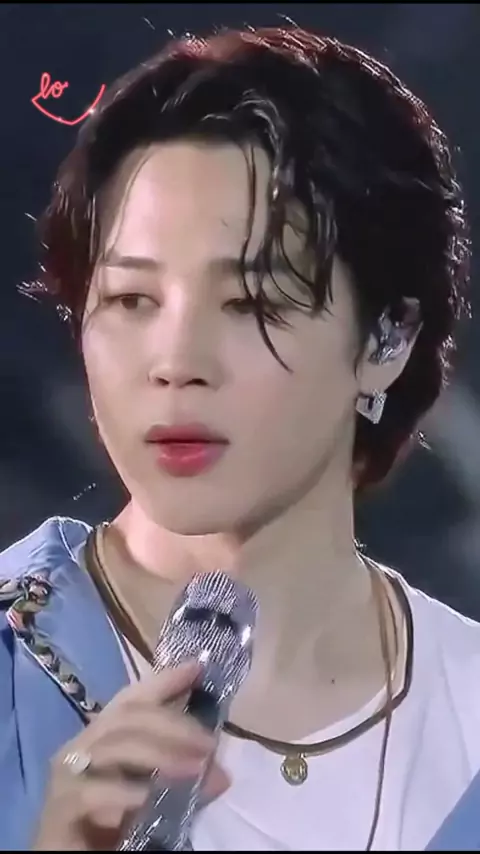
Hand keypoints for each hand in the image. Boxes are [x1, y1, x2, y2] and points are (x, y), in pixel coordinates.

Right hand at [32, 661, 229, 850]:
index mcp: (103, 738)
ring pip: (113, 746)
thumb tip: (219, 769)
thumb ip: (177, 774)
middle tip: (209, 743)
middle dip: (173, 724)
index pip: (133, 699)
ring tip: (196, 770)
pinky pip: (92, 792)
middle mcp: (81, 748)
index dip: (164, 681)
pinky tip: (149, 798)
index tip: (198, 668)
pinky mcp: (57, 810)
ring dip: (160, 755)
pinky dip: (125, 793)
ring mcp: (66, 776)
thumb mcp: (151, 794)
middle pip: (127, 716)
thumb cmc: (111, 829)